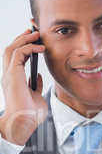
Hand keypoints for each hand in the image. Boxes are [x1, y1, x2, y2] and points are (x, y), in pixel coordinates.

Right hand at [0, 29, 46, 145]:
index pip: (15, 57)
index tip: (33, 39)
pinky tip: (40, 48)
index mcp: (13, 79)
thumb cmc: (29, 114)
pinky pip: (19, 53)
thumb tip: (37, 76)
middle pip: (11, 49)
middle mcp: (9, 75)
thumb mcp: (36, 96)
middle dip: (22, 37)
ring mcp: (9, 74)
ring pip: (12, 48)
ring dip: (24, 38)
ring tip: (36, 34)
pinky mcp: (13, 74)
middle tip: (34, 30)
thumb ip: (35, 85)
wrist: (24, 123)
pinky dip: (29, 47)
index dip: (22, 46)